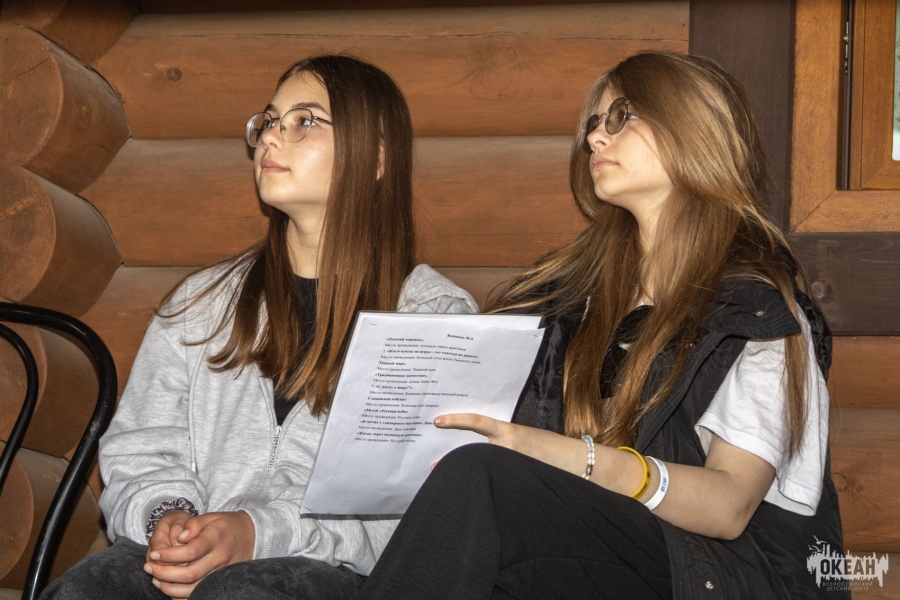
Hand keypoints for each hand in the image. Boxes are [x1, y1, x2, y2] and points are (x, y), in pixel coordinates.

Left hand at [144, 510, 254, 598]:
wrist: (252, 536)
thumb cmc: (226, 525)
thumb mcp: (211, 516)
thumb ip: (193, 524)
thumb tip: (179, 538)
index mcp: (216, 539)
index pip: (190, 552)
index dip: (169, 556)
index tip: (154, 554)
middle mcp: (220, 558)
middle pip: (190, 574)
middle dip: (164, 574)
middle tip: (149, 568)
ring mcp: (222, 573)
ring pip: (194, 589)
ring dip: (170, 588)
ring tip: (155, 579)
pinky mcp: (221, 582)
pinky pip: (200, 595)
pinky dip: (181, 596)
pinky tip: (169, 589)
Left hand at [434, 413, 585, 473]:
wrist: (576, 462)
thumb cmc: (550, 449)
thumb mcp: (525, 438)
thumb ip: (503, 440)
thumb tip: (482, 445)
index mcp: (509, 432)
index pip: (477, 422)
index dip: (456, 420)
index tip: (437, 420)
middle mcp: (507, 447)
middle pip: (472, 451)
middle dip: (454, 459)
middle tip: (432, 465)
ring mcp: (511, 464)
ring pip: (482, 468)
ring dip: (469, 474)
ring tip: (449, 480)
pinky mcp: (516, 481)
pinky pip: (495, 484)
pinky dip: (486, 488)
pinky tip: (476, 497)